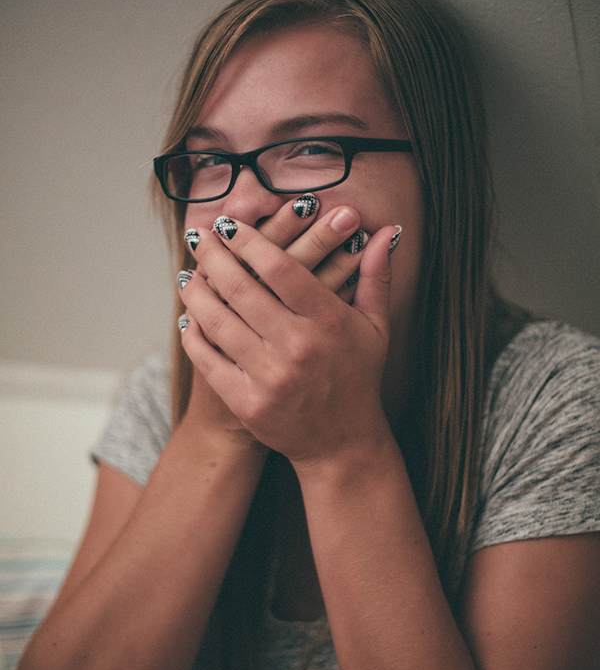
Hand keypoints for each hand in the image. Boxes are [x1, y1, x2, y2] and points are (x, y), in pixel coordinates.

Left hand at [178, 215, 399, 463]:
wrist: (342, 443)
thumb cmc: (357, 378)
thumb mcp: (375, 327)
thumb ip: (376, 277)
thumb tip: (388, 230)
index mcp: (328, 322)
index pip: (280, 268)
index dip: (249, 241)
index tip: (230, 226)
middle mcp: (297, 347)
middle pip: (242, 288)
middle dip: (214, 257)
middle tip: (199, 239)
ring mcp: (270, 377)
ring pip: (218, 321)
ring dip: (196, 292)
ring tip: (188, 275)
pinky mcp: (247, 403)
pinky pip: (208, 358)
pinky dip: (193, 334)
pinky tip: (188, 317)